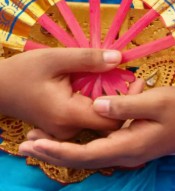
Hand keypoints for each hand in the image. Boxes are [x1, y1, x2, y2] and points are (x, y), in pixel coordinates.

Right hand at [0, 48, 124, 140]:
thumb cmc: (22, 72)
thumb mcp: (54, 58)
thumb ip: (88, 59)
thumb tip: (120, 58)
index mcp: (68, 114)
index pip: (112, 119)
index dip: (129, 103)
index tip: (137, 82)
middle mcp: (69, 130)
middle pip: (109, 123)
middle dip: (123, 103)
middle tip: (133, 81)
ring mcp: (65, 132)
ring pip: (98, 122)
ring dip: (111, 103)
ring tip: (119, 81)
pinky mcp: (62, 129)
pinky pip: (88, 120)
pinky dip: (97, 105)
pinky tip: (102, 88)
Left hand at [18, 86, 174, 169]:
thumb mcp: (157, 101)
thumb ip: (126, 104)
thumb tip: (97, 106)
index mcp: (129, 145)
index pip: (85, 154)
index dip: (57, 150)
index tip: (34, 144)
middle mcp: (125, 155)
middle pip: (81, 161)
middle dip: (51, 155)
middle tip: (23, 147)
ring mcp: (128, 153)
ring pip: (87, 158)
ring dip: (60, 152)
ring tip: (34, 145)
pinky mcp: (130, 147)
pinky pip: (96, 153)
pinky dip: (75, 149)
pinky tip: (64, 141)